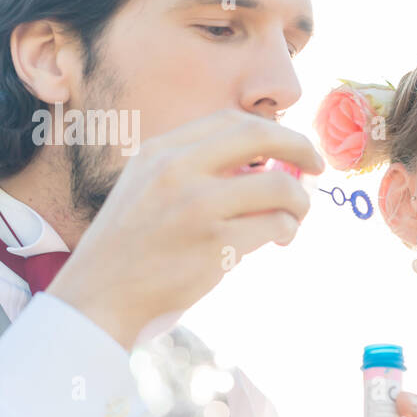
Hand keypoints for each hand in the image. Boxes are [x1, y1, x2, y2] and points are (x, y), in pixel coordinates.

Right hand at [48, 108, 323, 348]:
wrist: (99, 295)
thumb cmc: (132, 246)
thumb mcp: (146, 187)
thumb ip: (194, 167)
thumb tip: (264, 160)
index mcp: (160, 151)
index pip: (232, 121)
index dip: (273, 130)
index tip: (292, 146)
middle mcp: (178, 170)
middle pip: (262, 136)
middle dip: (301, 148)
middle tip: (317, 168)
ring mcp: (198, 206)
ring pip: (280, 186)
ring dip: (299, 202)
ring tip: (293, 218)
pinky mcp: (216, 245)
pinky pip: (276, 225)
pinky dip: (286, 230)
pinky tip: (277, 239)